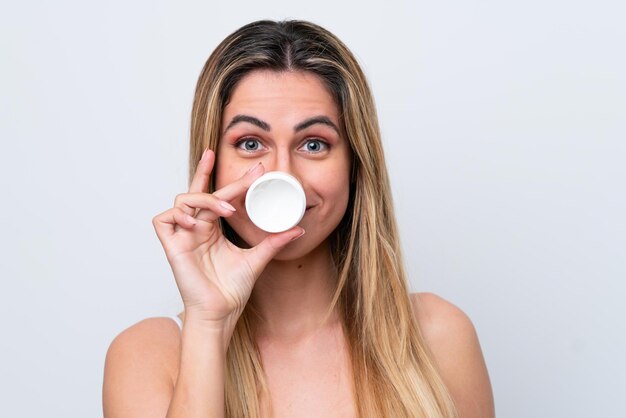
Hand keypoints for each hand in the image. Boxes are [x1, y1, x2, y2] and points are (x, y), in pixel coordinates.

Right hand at [152, 148, 304, 331]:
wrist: (221, 313)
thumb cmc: (231, 290)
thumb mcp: (257, 258)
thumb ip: (273, 241)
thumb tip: (297, 229)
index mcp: (212, 229)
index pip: (217, 196)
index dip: (232, 181)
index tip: (255, 170)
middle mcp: (196, 228)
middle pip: (199, 191)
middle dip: (210, 171)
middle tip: (237, 166)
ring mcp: (183, 236)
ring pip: (183, 200)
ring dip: (205, 199)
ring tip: (226, 210)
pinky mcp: (172, 247)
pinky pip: (163, 220)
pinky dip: (177, 215)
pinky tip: (195, 222)